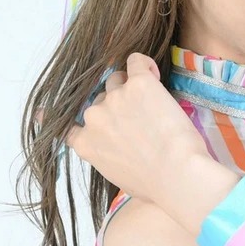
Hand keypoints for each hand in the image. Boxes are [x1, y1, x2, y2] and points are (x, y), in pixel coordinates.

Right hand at [66, 52, 209, 208]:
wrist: (175, 173)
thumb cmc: (154, 184)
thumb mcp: (118, 177)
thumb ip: (110, 157)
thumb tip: (122, 149)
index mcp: (86, 144)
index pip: (69, 126)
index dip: (78, 121)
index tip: (73, 118)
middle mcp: (94, 117)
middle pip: (101, 100)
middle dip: (117, 106)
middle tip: (141, 118)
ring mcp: (115, 97)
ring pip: (116, 80)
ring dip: (129, 85)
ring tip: (150, 98)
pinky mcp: (139, 84)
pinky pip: (136, 61)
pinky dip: (143, 64)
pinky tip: (152, 71)